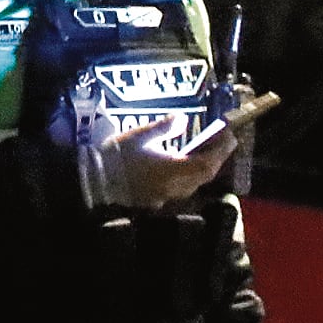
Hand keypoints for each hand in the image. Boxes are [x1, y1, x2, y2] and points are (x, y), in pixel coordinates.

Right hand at [100, 90, 278, 212]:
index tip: (229, 135)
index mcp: (174, 170)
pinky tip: (178, 166)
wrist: (93, 184)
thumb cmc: (116, 158)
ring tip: (200, 150)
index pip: (209, 163)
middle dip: (214, 157)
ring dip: (201, 167)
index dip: (222, 149)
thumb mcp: (139, 136)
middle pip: (204, 175)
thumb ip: (164, 128)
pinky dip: (186, 176)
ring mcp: (165, 197)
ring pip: (193, 183)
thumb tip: (182, 120)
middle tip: (218, 140)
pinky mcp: (155, 202)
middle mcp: (175, 187)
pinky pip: (179, 189)